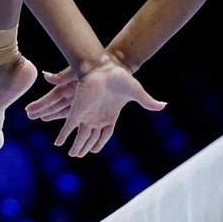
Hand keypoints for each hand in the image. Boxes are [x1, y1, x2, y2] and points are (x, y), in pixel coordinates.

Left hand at [26, 60, 165, 156]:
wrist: (106, 66)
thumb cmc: (120, 77)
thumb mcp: (136, 92)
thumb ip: (148, 102)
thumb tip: (164, 105)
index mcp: (110, 114)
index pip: (105, 133)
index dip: (100, 142)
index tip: (94, 150)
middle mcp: (98, 116)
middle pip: (91, 136)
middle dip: (85, 146)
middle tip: (78, 155)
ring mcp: (87, 114)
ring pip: (81, 135)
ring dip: (76, 146)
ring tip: (72, 154)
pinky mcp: (77, 110)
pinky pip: (68, 126)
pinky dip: (63, 135)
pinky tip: (58, 143)